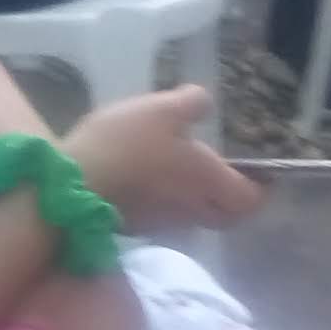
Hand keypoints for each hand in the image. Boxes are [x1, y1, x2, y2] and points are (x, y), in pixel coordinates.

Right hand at [60, 87, 262, 235]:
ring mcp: (164, 222)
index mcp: (208, 181)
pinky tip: (152, 176)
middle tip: (227, 173)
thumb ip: (191, 104)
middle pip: (226, 215)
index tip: (260, 172)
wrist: (70, 187)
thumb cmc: (125, 145)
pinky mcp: (137, 226)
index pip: (250, 200)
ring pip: (195, 215)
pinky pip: (166, 215)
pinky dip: (169, 199)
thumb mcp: (162, 109)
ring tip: (185, 167)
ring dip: (198, 197)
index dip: (261, 188)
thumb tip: (203, 104)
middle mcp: (192, 209)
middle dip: (232, 197)